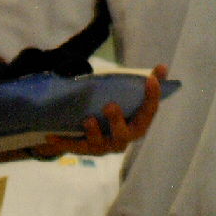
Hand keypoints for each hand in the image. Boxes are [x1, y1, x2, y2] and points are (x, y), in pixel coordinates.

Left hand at [32, 65, 168, 157]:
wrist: (89, 133)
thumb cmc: (114, 110)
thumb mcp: (125, 95)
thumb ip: (142, 83)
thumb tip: (163, 67)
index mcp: (137, 124)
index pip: (149, 112)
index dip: (152, 96)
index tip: (151, 79)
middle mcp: (122, 138)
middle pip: (125, 135)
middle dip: (118, 121)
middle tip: (110, 105)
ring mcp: (103, 146)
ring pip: (100, 144)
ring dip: (94, 132)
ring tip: (88, 119)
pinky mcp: (84, 149)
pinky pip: (74, 146)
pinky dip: (64, 141)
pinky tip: (51, 135)